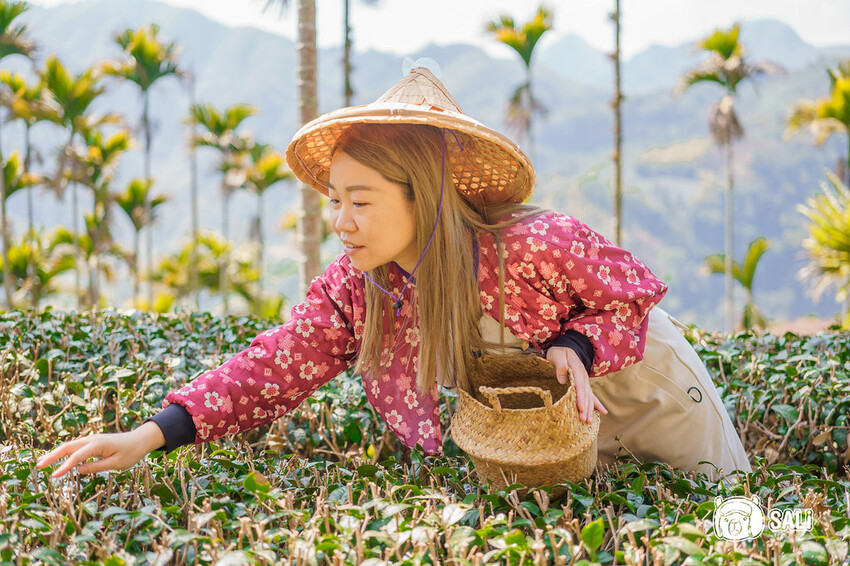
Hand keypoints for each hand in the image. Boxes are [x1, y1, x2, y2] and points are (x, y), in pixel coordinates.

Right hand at [35, 422, 164, 478]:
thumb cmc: (131, 452)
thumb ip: (97, 467)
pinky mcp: (92, 443)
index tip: (54, 476)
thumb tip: (78, 470)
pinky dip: (65, 453)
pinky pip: (76, 448)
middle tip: (39, 465)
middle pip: (68, 446)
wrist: (140, 440)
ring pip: (70, 446)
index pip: (77, 456)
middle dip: (52, 456)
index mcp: (99, 444)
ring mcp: (91, 440)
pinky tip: (58, 461)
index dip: (65, 466)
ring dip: (56, 454)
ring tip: (43, 463)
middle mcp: (92, 439)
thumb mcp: (116, 463)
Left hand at [546, 346, 607, 424]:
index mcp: (577, 370)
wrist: (567, 347)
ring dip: (590, 409)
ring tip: (589, 422)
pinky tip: (603, 413)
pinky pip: (591, 395)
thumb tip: (562, 380)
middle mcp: (583, 377)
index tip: (581, 409)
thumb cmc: (559, 352)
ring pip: (589, 397)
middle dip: (586, 408)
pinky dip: (597, 404)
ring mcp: (585, 381)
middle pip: (586, 395)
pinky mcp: (584, 384)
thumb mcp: (557, 355)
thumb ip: (560, 365)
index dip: (580, 399)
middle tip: (584, 420)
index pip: (580, 387)